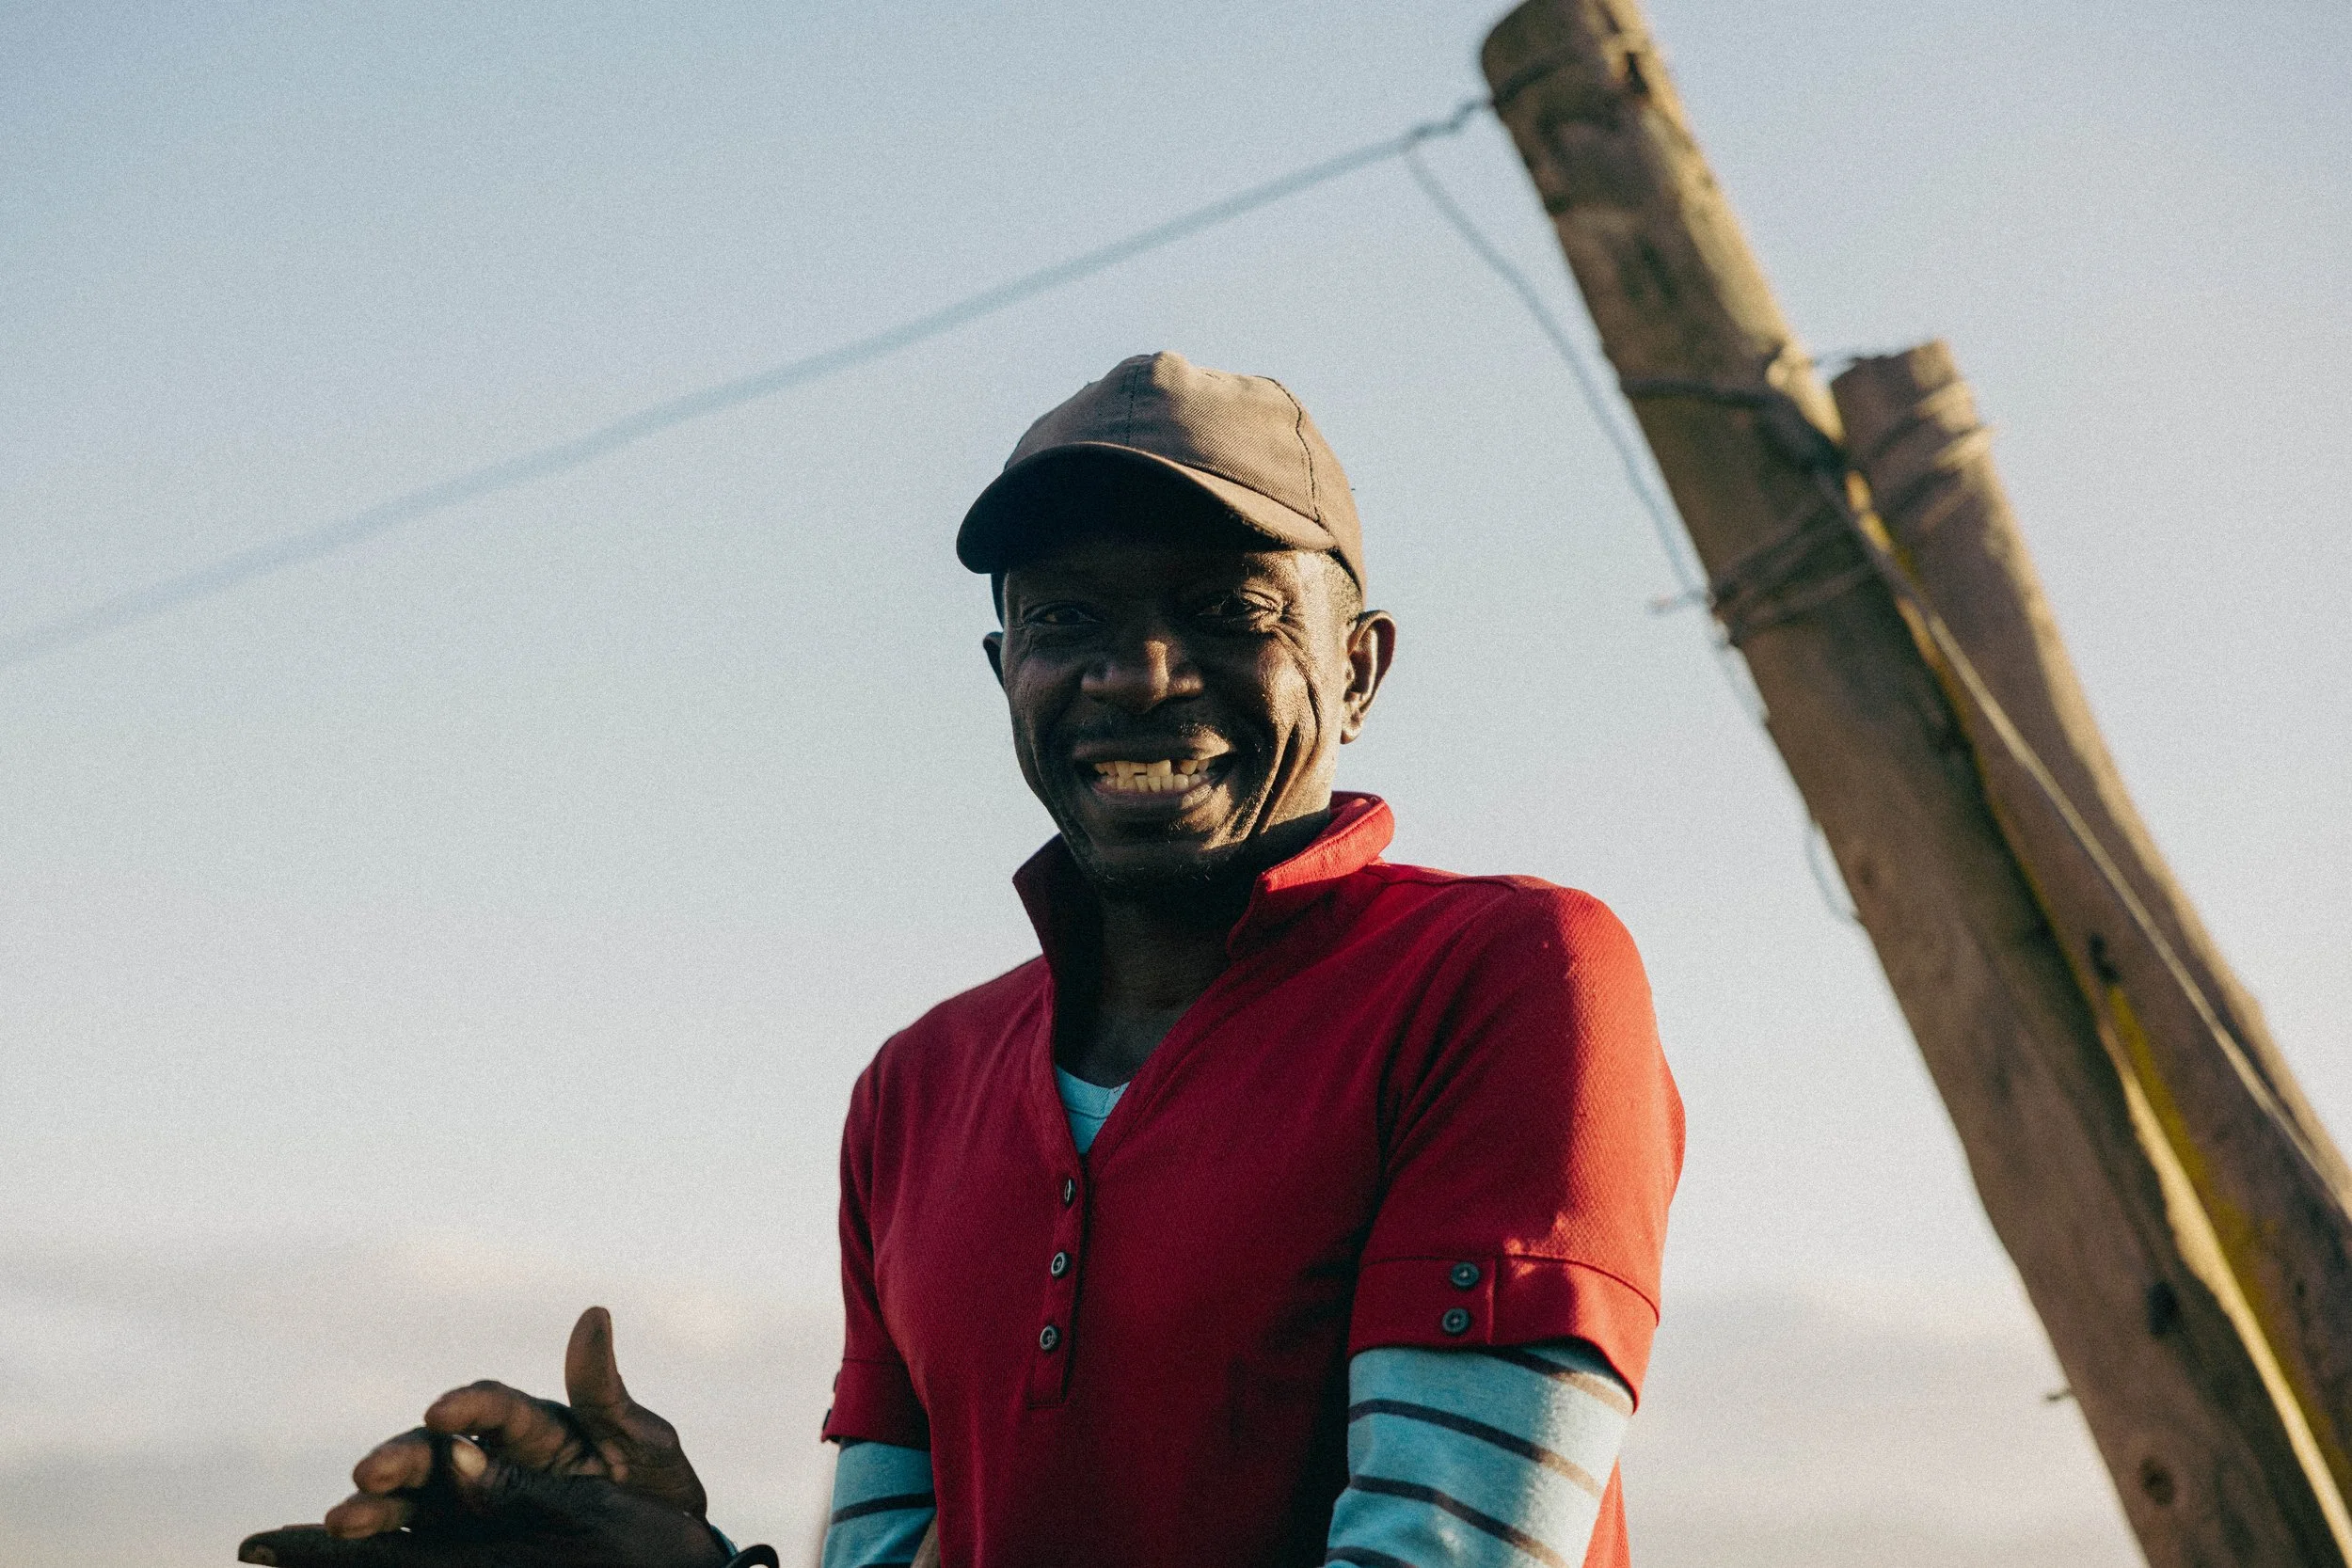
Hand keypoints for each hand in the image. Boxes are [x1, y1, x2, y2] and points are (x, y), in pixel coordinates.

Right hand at [238, 1307, 724, 1567]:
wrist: (661, 1552)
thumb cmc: (654, 1489)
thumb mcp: (640, 1442)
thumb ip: (604, 1391)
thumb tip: (594, 1312)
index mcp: (535, 1426)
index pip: (494, 1406)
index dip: (469, 1404)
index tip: (442, 1410)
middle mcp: (491, 1460)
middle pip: (435, 1451)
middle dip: (401, 1458)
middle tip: (368, 1472)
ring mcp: (471, 1506)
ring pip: (413, 1499)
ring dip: (376, 1506)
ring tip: (343, 1520)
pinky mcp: (461, 1544)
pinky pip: (414, 1541)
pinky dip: (376, 1543)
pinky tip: (335, 1550)